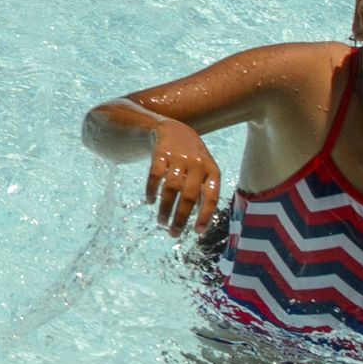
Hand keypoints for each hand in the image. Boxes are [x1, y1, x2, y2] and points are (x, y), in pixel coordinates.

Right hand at [142, 121, 222, 239]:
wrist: (175, 130)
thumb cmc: (193, 159)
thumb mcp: (205, 171)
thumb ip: (204, 192)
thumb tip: (199, 223)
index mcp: (212, 170)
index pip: (211, 197)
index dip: (204, 215)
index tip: (196, 232)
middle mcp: (197, 163)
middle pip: (189, 196)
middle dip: (181, 217)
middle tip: (173, 233)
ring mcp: (179, 157)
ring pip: (172, 188)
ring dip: (165, 208)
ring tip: (161, 222)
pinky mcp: (161, 153)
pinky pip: (155, 175)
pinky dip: (152, 190)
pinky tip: (150, 201)